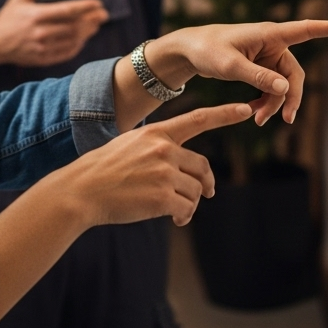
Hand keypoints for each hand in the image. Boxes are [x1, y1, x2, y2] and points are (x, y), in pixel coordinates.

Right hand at [0, 0, 108, 67]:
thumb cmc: (8, 17)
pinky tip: (83, 39)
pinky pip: (66, 53)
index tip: (98, 3)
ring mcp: (42, 47)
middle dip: (92, 20)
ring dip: (88, 32)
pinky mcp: (43, 59)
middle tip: (104, 15)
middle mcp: (40, 32)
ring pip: (73, 40)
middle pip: (74, 26)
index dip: (86, 7)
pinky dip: (78, 46)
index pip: (68, 10)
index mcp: (36, 15)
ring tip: (96, 25)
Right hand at [72, 102, 254, 226]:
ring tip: (177, 212)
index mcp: (157, 133)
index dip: (224, 114)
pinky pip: (186, 208)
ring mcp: (163, 172)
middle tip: (208, 192)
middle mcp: (163, 149)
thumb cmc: (104, 170)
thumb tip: (185, 166)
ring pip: (196, 190)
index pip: (198, 119)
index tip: (246, 109)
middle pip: (202, 166)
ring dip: (190, 204)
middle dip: (207, 182)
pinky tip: (174, 219)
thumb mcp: (131, 144)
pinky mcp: (161, 197)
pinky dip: (184, 216)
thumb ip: (159, 147)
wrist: (81, 191)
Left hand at [137, 19, 327, 127]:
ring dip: (275, 103)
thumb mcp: (229, 65)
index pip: (307, 29)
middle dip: (290, 97)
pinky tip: (254, 113)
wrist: (189, 51)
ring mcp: (268, 56)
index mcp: (269, 34)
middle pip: (295, 74)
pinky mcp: (261, 67)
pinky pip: (272, 88)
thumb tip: (285, 88)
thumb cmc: (207, 50)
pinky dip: (266, 101)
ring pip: (283, 85)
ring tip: (258, 120)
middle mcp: (273, 43)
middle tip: (285, 120)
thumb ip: (257, 76)